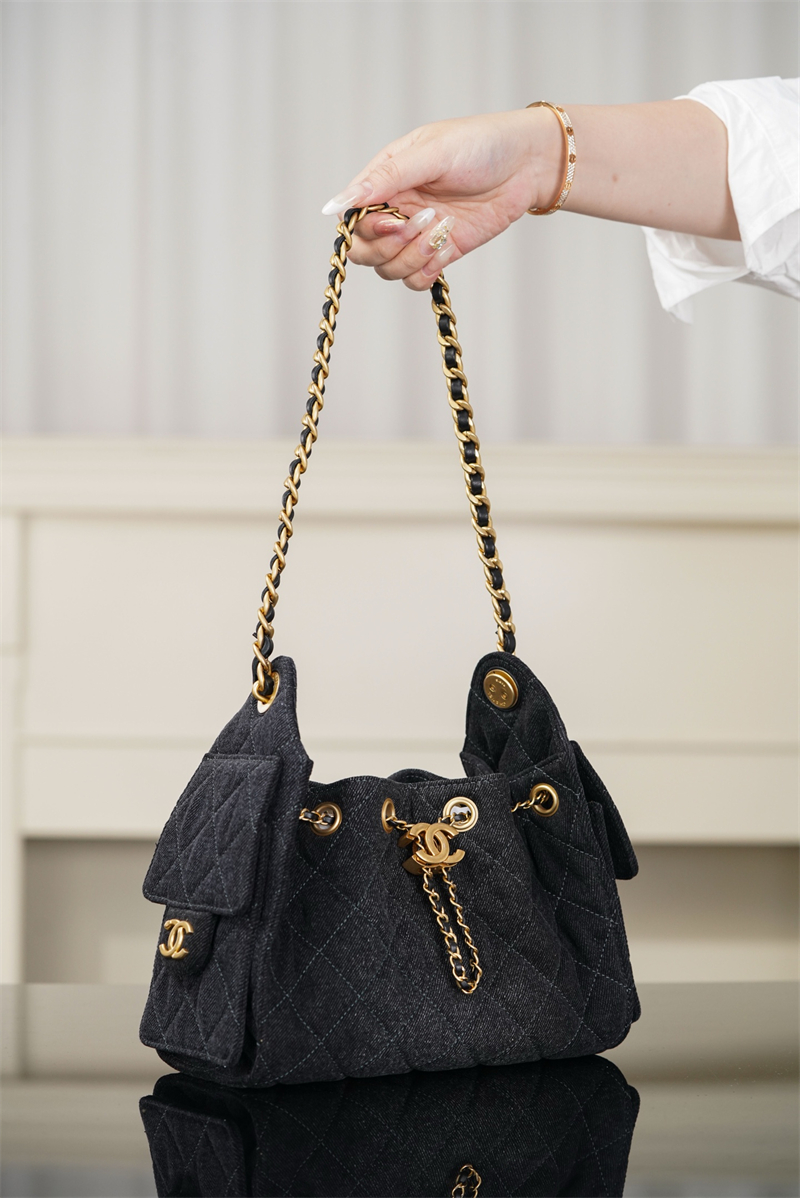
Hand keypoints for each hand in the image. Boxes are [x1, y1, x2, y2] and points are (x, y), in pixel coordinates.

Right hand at [321, 109, 564, 290]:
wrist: (528, 163)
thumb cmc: (479, 144)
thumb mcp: (430, 154)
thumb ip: (383, 180)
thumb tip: (335, 205)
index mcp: (385, 181)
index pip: (353, 219)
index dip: (368, 228)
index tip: (396, 218)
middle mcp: (395, 209)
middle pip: (365, 251)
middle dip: (389, 246)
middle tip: (422, 223)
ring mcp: (417, 235)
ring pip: (390, 269)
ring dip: (414, 256)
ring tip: (443, 227)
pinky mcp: (440, 253)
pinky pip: (417, 280)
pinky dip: (428, 270)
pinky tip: (448, 245)